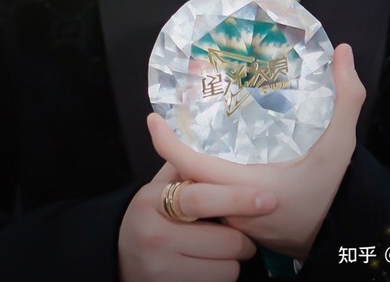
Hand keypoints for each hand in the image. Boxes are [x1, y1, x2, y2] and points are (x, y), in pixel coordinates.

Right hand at [118, 160, 277, 281]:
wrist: (120, 258)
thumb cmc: (152, 215)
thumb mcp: (158, 186)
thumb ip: (177, 165)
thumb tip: (162, 122)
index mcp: (152, 201)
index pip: (200, 199)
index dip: (237, 198)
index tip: (269, 198)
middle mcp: (154, 236)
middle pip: (224, 241)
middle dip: (244, 238)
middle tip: (244, 235)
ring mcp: (160, 269)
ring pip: (226, 269)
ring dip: (233, 260)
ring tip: (222, 251)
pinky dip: (221, 276)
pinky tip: (210, 267)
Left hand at [148, 43, 364, 260]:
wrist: (339, 240)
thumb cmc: (336, 194)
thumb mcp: (342, 146)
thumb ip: (346, 99)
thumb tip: (344, 52)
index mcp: (250, 187)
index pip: (194, 167)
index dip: (168, 144)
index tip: (152, 119)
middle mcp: (235, 208)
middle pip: (187, 181)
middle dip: (173, 152)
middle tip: (167, 120)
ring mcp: (235, 222)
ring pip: (197, 195)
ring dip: (186, 168)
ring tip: (182, 135)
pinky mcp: (239, 227)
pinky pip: (209, 205)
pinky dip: (202, 183)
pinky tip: (207, 160)